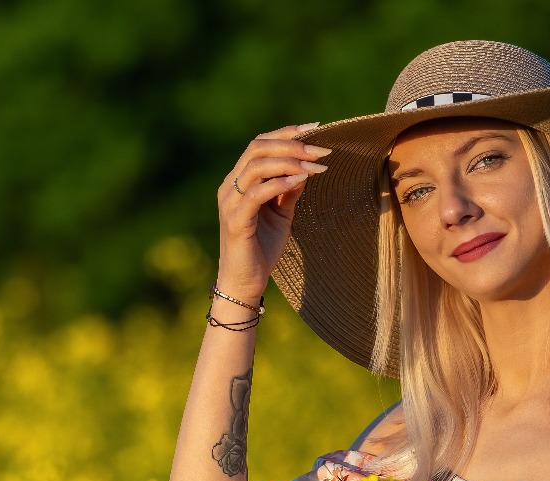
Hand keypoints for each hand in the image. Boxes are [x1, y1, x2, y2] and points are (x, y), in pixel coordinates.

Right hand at [215, 123, 331, 296]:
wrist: (245, 283)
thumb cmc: (262, 250)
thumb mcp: (282, 214)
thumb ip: (290, 190)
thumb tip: (307, 167)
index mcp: (238, 182)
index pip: (259, 144)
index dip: (286, 132)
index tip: (316, 127)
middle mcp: (229, 187)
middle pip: (257, 148)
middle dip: (291, 145)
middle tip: (320, 150)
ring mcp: (230, 203)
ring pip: (256, 167)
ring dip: (290, 162)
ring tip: (316, 165)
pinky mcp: (236, 221)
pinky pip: (257, 194)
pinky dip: (280, 183)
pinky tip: (301, 180)